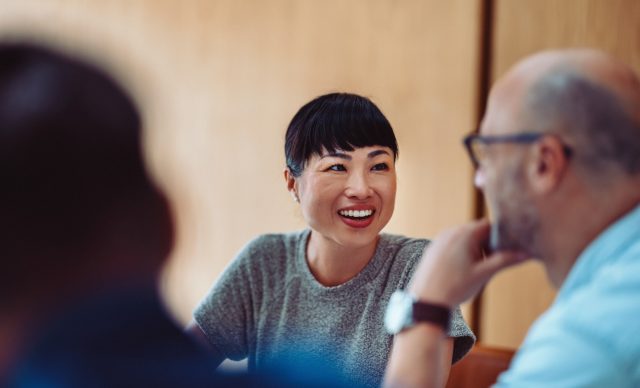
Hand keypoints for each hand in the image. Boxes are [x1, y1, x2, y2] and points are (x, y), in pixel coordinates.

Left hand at [408, 219, 527, 306]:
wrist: (426, 300)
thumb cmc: (455, 287)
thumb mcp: (484, 273)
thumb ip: (505, 260)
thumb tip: (526, 253)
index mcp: (465, 234)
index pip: (489, 225)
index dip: (500, 237)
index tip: (506, 251)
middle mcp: (451, 232)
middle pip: (477, 232)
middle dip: (487, 246)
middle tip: (491, 265)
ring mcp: (440, 240)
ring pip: (464, 240)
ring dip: (474, 251)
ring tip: (474, 271)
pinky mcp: (433, 249)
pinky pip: (452, 246)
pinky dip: (460, 254)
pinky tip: (460, 272)